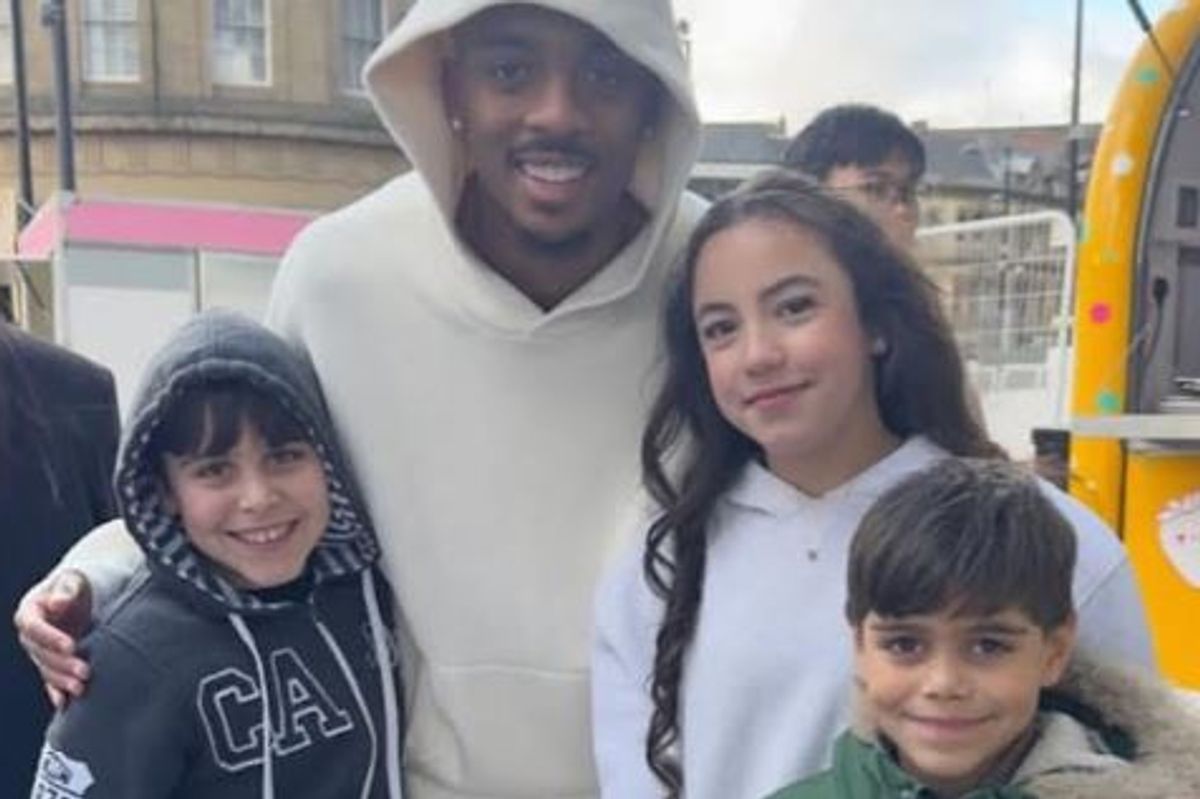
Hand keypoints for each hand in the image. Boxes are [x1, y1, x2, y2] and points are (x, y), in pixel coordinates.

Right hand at [14, 570, 93, 707]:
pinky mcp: (50, 664)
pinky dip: (56, 692)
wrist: (78, 598)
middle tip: (85, 671)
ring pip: (46, 669)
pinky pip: (49, 680)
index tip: (71, 645)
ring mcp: (39, 652)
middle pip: (41, 653)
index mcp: (30, 612)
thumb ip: (66, 590)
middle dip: (63, 664)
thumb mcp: (72, 581)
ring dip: (62, 681)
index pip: (34, 627)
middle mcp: (30, 636)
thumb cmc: (74, 586)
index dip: (51, 638)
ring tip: (82, 688)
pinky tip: (65, 704)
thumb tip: (57, 602)